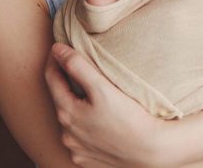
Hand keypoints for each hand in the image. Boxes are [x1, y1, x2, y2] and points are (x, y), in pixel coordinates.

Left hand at [45, 43, 169, 167]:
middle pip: (60, 100)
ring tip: (91, 95)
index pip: (51, 78)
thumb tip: (56, 49)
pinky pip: (80, 140)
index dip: (55, 59)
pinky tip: (98, 121)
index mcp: (67, 113)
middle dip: (66, 83)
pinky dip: (84, 128)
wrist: (152, 151)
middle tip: (79, 68)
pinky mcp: (87, 161)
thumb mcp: (102, 87)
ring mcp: (76, 150)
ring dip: (76, 106)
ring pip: (70, 121)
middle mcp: (66, 135)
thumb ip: (77, 66)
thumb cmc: (129, 119)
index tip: (60, 47)